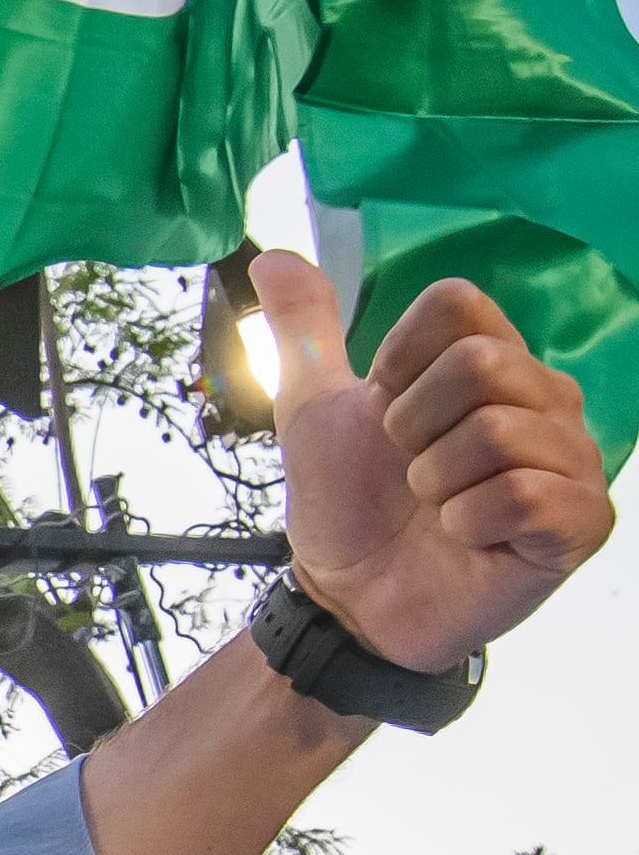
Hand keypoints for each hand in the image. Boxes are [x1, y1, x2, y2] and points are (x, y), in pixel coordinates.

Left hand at [256, 250, 611, 673]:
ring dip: (436, 480)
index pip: (460, 304)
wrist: (351, 599)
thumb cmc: (347, 504)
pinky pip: (525, 496)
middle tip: (408, 469)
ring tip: (435, 506)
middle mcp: (547, 402)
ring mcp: (574, 462)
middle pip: (482, 364)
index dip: (400, 359)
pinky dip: (469, 521)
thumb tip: (272, 255)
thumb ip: (304, 329)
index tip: (384, 411)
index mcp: (494, 363)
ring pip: (500, 432)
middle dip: (412, 426)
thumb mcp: (313, 407)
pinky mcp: (582, 524)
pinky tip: (466, 537)